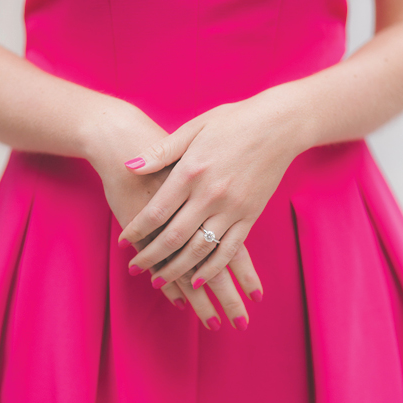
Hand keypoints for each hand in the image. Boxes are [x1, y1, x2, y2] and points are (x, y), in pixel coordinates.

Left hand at [117, 94, 301, 291]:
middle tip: (134, 269)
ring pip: (200, 250)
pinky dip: (212, 269)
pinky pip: (229, 250)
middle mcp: (211, 194)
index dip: (137, 231)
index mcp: (191, 172)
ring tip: (159, 280)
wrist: (279, 126)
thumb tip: (129, 166)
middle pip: (174, 237)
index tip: (123, 243)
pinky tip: (198, 281)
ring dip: (177, 269)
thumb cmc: (233, 121)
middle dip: (150, 257)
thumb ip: (162, 151)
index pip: (156, 211)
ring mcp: (233, 208)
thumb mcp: (193, 128)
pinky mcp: (251, 216)